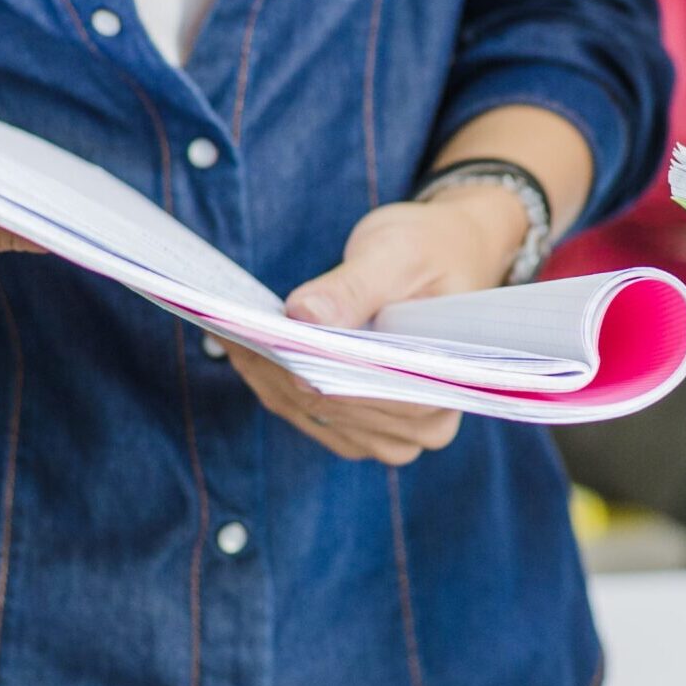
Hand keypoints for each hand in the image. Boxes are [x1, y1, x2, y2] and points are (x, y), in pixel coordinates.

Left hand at [223, 183, 529, 464]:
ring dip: (268, 374)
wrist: (444, 256)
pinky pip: (302, 412)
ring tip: (233, 331)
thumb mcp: (398, 254)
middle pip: (337, 406)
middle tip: (234, 326)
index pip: (376, 390)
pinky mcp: (358, 426)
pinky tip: (246, 347)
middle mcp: (425, 425)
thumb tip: (303, 317)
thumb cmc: (432, 251)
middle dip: (283, 366)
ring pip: (310, 412)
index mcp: (451, 384)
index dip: (318, 366)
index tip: (267, 335)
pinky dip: (270, 380)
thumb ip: (354, 288)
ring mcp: (390, 434)